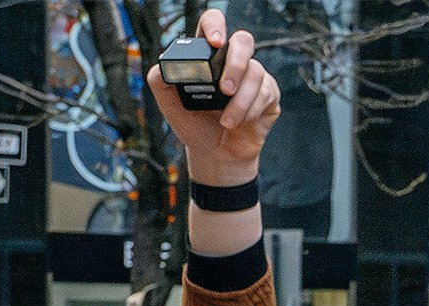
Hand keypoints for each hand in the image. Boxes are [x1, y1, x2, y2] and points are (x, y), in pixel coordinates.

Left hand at [147, 11, 280, 185]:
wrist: (215, 156)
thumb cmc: (196, 127)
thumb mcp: (171, 108)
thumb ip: (161, 84)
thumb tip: (159, 69)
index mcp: (208, 58)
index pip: (213, 25)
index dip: (215, 25)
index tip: (214, 41)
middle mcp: (232, 62)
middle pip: (243, 41)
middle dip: (235, 63)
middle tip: (224, 88)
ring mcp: (252, 77)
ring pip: (255, 72)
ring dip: (240, 100)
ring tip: (227, 121)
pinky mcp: (268, 93)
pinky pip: (265, 91)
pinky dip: (249, 110)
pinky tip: (239, 122)